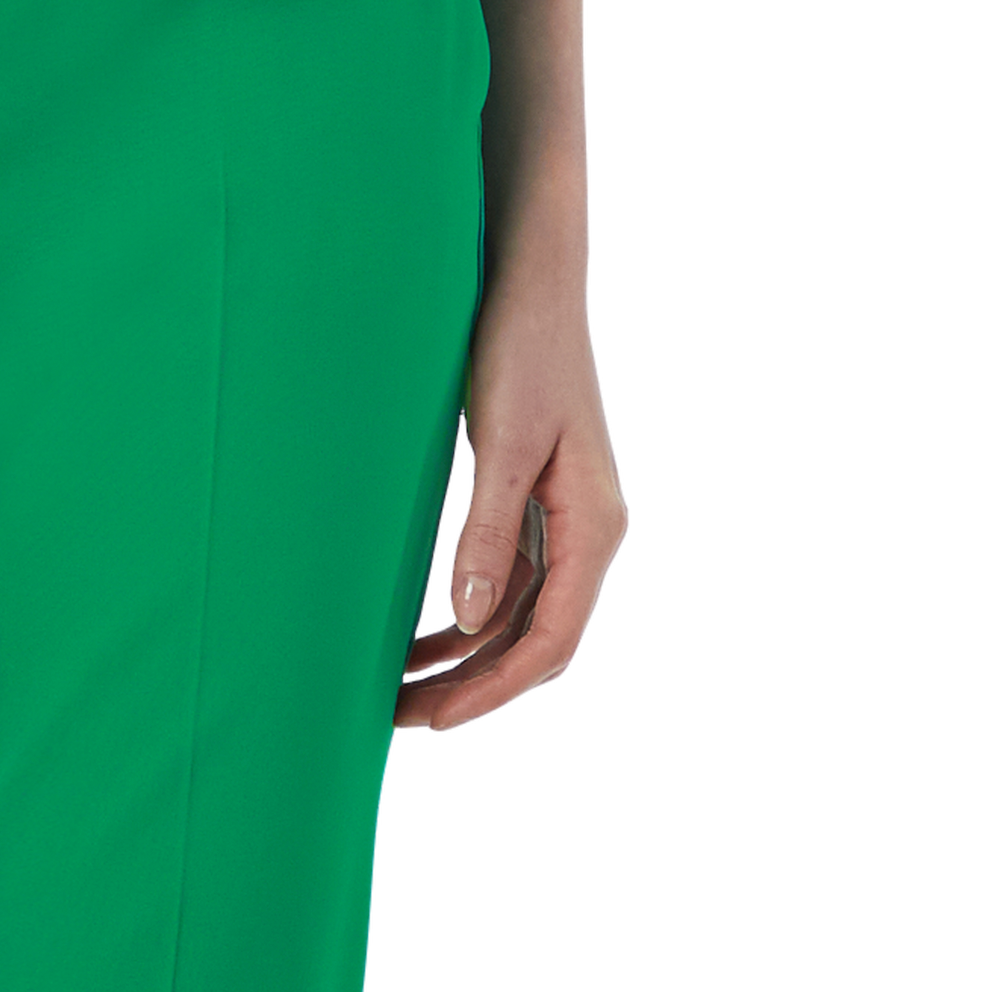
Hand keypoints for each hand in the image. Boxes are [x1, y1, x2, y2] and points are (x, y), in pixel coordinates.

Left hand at [397, 247, 628, 738]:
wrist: (528, 272)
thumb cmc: (520, 343)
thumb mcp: (503, 442)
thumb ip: (487, 534)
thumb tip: (470, 621)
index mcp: (594, 527)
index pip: (549, 643)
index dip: (490, 691)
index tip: (431, 718)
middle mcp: (586, 533)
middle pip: (536, 643)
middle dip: (472, 688)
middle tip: (400, 717)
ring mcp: (562, 520)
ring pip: (517, 618)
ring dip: (463, 658)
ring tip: (397, 686)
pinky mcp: (533, 502)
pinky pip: (505, 583)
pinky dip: (463, 616)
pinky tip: (415, 633)